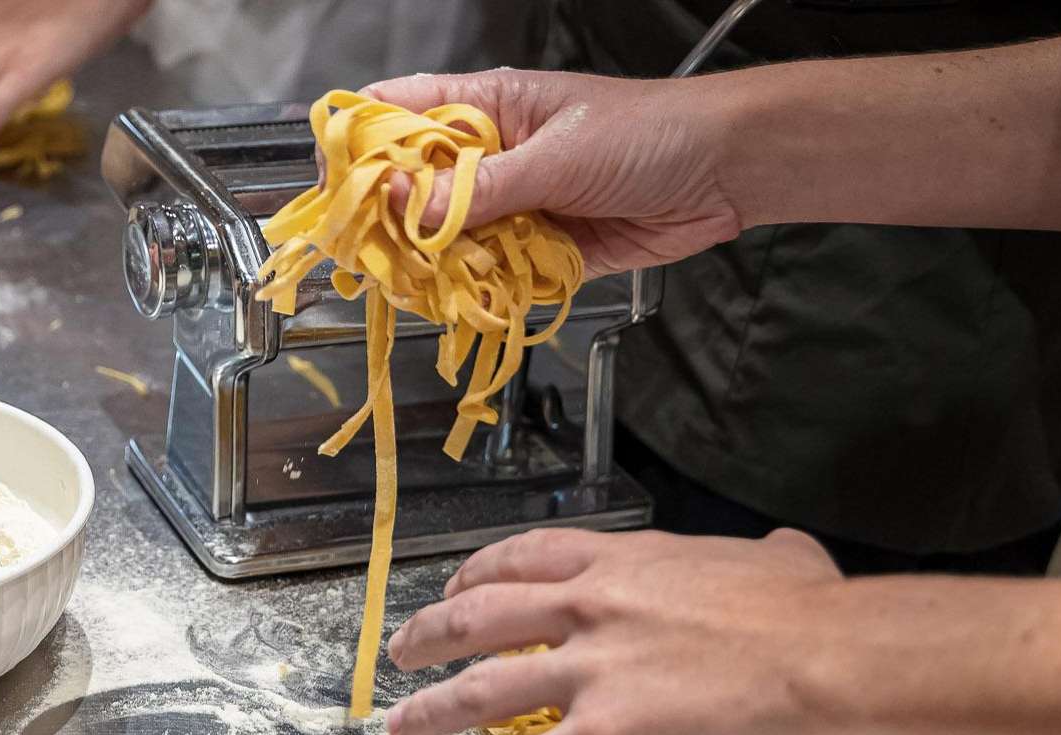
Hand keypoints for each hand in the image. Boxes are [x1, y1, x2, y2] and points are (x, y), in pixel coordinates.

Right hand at [361, 70, 747, 278]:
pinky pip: (493, 275)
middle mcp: (491, 157)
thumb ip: (480, 189)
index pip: (400, 111)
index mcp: (488, 107)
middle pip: (414, 186)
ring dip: (435, 264)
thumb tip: (406, 206)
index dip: (361, 142)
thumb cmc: (648, 134)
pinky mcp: (540, 251)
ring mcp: (513, 205)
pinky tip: (467, 300)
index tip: (336, 182)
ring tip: (418, 284)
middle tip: (372, 251)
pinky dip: (480, 290)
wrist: (724, 173)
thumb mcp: (556, 156)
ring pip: (448, 239)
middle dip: (392, 220)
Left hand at [383, 528, 854, 734]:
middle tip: (401, 652)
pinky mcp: (603, 734)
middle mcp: (590, 607)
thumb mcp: (781, 561)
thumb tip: (784, 559)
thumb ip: (762, 561)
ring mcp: (590, 671)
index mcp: (624, 562)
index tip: (455, 587)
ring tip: (398, 728)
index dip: (478, 573)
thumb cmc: (815, 613)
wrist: (832, 659)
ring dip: (431, 710)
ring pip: (483, 691)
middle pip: (481, 617)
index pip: (526, 557)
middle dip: (431, 634)